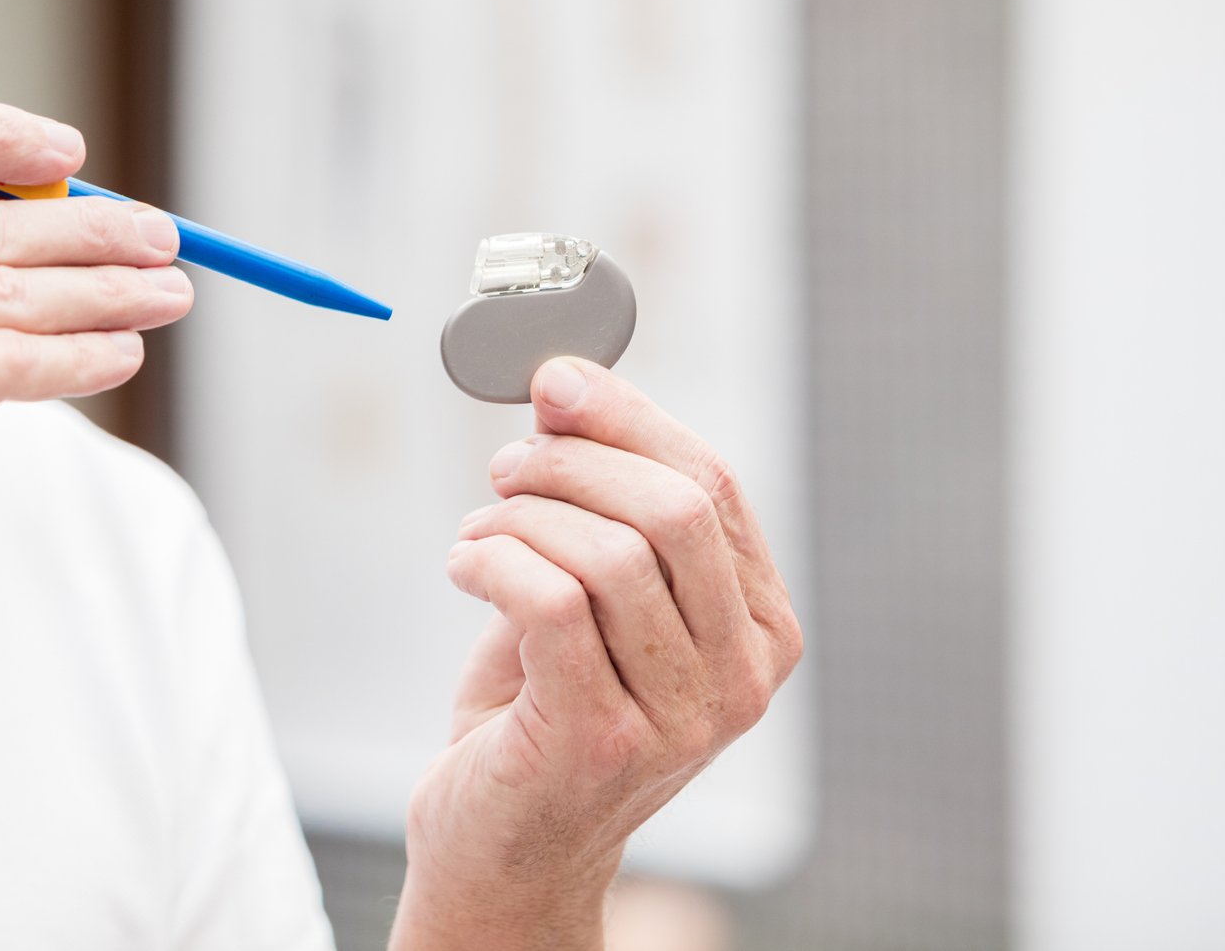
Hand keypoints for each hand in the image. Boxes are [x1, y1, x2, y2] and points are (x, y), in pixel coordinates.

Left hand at [393, 358, 802, 949]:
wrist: (502, 845)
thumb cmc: (543, 708)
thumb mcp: (590, 595)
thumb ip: (596, 502)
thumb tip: (566, 382)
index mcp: (760, 629)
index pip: (712, 486)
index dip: (628, 417)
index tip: (554, 380)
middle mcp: (742, 678)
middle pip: (672, 509)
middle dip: (572, 460)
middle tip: (505, 464)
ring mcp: (681, 718)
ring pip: (610, 552)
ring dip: (521, 516)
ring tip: (477, 531)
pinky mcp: (602, 739)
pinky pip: (552, 601)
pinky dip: (493, 560)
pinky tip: (465, 567)